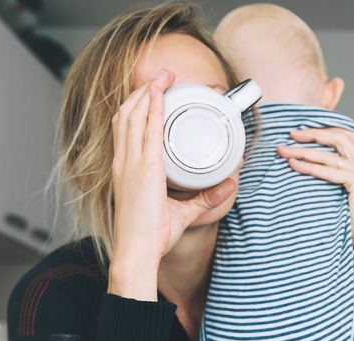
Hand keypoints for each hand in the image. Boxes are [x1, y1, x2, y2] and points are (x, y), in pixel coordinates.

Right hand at [108, 69, 235, 299]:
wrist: (136, 252)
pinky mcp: (144, 170)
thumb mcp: (180, 211)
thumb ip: (203, 198)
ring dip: (149, 92)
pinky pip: (147, 131)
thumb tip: (228, 185)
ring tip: (164, 76)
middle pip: (127, 115)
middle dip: (143, 91)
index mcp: (126, 169)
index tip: (151, 92)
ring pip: (134, 116)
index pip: (125, 128)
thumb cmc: (149, 236)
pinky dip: (152, 109)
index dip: (136, 106)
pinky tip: (159, 93)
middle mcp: (125, 162)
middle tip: (162, 76)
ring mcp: (131, 164)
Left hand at [276, 128, 353, 253]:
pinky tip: (294, 165)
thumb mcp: (350, 194)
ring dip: (304, 150)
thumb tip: (315, 168)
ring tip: (284, 150)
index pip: (349, 136)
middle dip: (314, 133)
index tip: (305, 131)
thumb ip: (341, 178)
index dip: (327, 130)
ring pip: (330, 154)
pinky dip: (309, 167)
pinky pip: (329, 171)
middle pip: (340, 138)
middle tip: (291, 133)